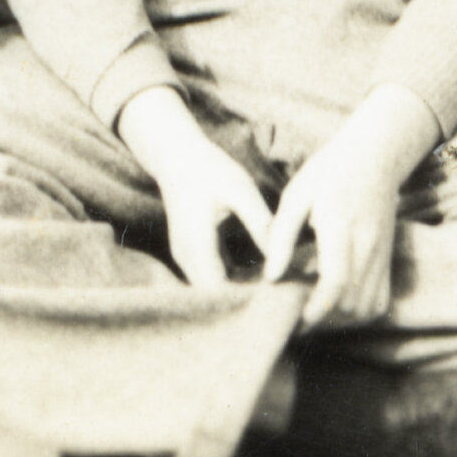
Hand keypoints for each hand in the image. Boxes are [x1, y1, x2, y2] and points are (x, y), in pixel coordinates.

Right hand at [116, 85, 280, 290]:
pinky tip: (258, 276)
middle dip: (244, 301)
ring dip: (238, 292)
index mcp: (197, 242)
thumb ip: (261, 225)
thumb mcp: (241, 191)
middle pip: (214, 296)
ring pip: (211, 288)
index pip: (218, 290)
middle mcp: (186, 255)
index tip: (275, 302)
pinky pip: (210, 276)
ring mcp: (185, 256)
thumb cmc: (209, 168)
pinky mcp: (189, 252)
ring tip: (273, 291)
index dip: (245, 301)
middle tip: (280, 301)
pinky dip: (231, 280)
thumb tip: (282, 259)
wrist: (175, 155)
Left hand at [263, 87, 433, 330]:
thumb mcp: (296, 194)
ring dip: (343, 319)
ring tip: (317, 311)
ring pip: (368, 307)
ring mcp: (381, 256)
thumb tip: (271, 276)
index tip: (298, 319)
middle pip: (351, 302)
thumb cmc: (328, 172)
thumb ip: (282, 236)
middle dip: (325, 318)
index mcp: (340, 228)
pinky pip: (381, 301)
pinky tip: (339, 304)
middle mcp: (366, 246)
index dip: (318, 308)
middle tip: (298, 316)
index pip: (336, 281)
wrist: (375, 157)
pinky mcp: (388, 260)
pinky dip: (361, 312)